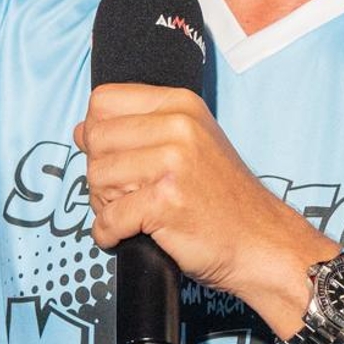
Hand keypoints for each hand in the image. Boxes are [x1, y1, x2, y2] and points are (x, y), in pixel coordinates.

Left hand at [76, 85, 319, 319]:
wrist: (261, 241)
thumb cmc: (223, 198)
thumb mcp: (191, 143)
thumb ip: (141, 130)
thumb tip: (81, 130)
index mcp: (179, 105)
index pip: (103, 101)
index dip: (97, 131)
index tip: (116, 156)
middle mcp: (177, 126)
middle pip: (95, 140)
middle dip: (101, 173)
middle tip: (127, 194)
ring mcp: (173, 163)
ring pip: (97, 178)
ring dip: (106, 205)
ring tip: (135, 214)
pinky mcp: (166, 202)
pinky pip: (108, 218)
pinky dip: (109, 234)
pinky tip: (128, 235)